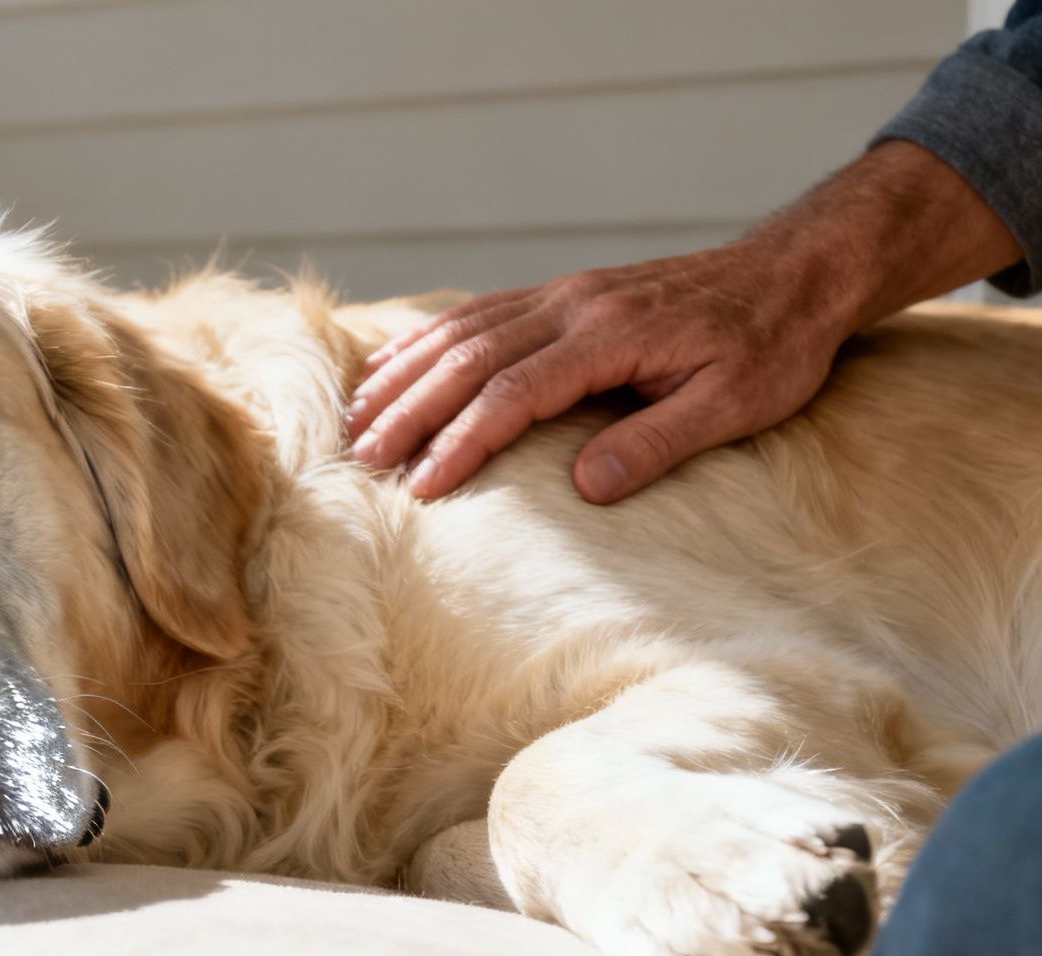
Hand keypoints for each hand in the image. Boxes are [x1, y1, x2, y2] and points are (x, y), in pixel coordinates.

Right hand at [345, 244, 847, 503]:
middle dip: (410, 411)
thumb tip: (584, 488)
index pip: (515, 392)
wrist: (795, 273)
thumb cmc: (772, 346)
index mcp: (611, 334)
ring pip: (461, 331)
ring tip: (356, 418)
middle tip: (364, 459)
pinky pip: (477, 313)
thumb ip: (657, 443)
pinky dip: (426, 342)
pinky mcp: (561, 293)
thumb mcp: (735, 405)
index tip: (424, 485)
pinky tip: (393, 367)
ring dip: (404, 376)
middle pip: (469, 358)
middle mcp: (573, 305)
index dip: (463, 440)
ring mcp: (562, 293)